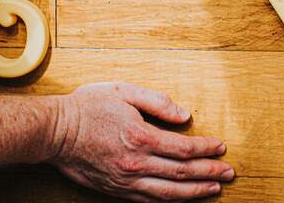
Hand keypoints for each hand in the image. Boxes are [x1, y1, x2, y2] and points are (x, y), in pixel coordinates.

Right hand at [49, 83, 233, 201]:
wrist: (53, 132)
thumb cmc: (87, 107)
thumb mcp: (124, 91)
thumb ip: (158, 101)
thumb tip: (185, 114)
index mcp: (140, 136)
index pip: (183, 148)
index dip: (206, 149)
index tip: (222, 147)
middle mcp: (135, 163)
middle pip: (181, 174)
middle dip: (209, 173)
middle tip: (229, 173)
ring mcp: (125, 181)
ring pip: (168, 194)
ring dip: (195, 192)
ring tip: (214, 189)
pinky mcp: (115, 190)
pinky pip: (148, 201)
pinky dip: (170, 202)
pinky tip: (182, 199)